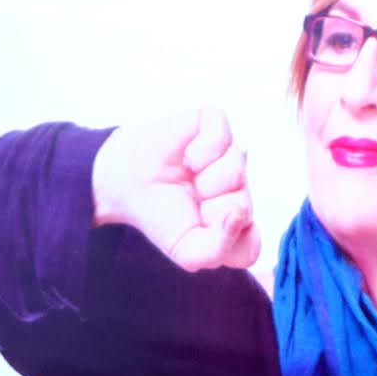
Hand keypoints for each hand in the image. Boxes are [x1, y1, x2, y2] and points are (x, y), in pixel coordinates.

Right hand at [90, 109, 255, 272]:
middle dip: (209, 209)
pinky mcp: (216, 124)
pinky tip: (187, 158)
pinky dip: (198, 152)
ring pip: (237, 170)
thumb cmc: (160, 215)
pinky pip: (222, 139)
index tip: (197, 231)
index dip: (221, 241)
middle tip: (190, 201)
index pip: (251, 244)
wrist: (125, 183)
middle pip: (243, 205)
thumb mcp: (187, 251)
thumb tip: (239, 213)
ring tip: (189, 178)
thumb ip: (219, 249)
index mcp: (237, 220)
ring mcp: (231, 153)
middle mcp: (241, 186)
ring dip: (205, 181)